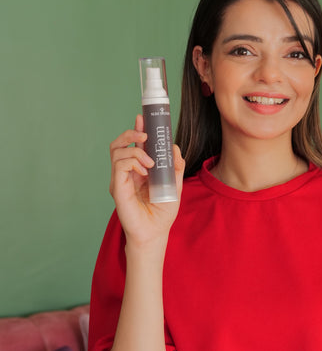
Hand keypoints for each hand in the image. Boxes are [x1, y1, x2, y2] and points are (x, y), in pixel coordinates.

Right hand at [109, 115, 184, 245]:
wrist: (155, 233)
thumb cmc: (162, 212)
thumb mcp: (175, 185)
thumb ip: (175, 166)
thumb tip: (174, 147)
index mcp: (138, 170)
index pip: (133, 145)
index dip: (137, 129)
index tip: (143, 118)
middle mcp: (126, 173)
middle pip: (119, 144)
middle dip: (131, 133)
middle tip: (145, 135)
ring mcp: (120, 179)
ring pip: (117, 151)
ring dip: (135, 150)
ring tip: (150, 162)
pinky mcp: (117, 187)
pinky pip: (119, 165)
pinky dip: (132, 162)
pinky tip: (144, 170)